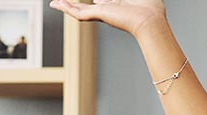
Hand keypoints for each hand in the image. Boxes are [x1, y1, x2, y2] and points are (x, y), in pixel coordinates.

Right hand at [49, 0, 165, 38]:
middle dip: (79, 5)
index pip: (105, 3)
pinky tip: (56, 4)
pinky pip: (78, 12)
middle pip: (91, 8)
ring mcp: (103, 14)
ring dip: (67, 6)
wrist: (149, 21)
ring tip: (56, 3)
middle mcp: (111, 11)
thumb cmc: (150, 7)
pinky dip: (66, 8)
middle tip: (68, 2)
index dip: (100, 1)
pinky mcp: (98, 15)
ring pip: (80, 11)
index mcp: (120, 6)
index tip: (96, 0)